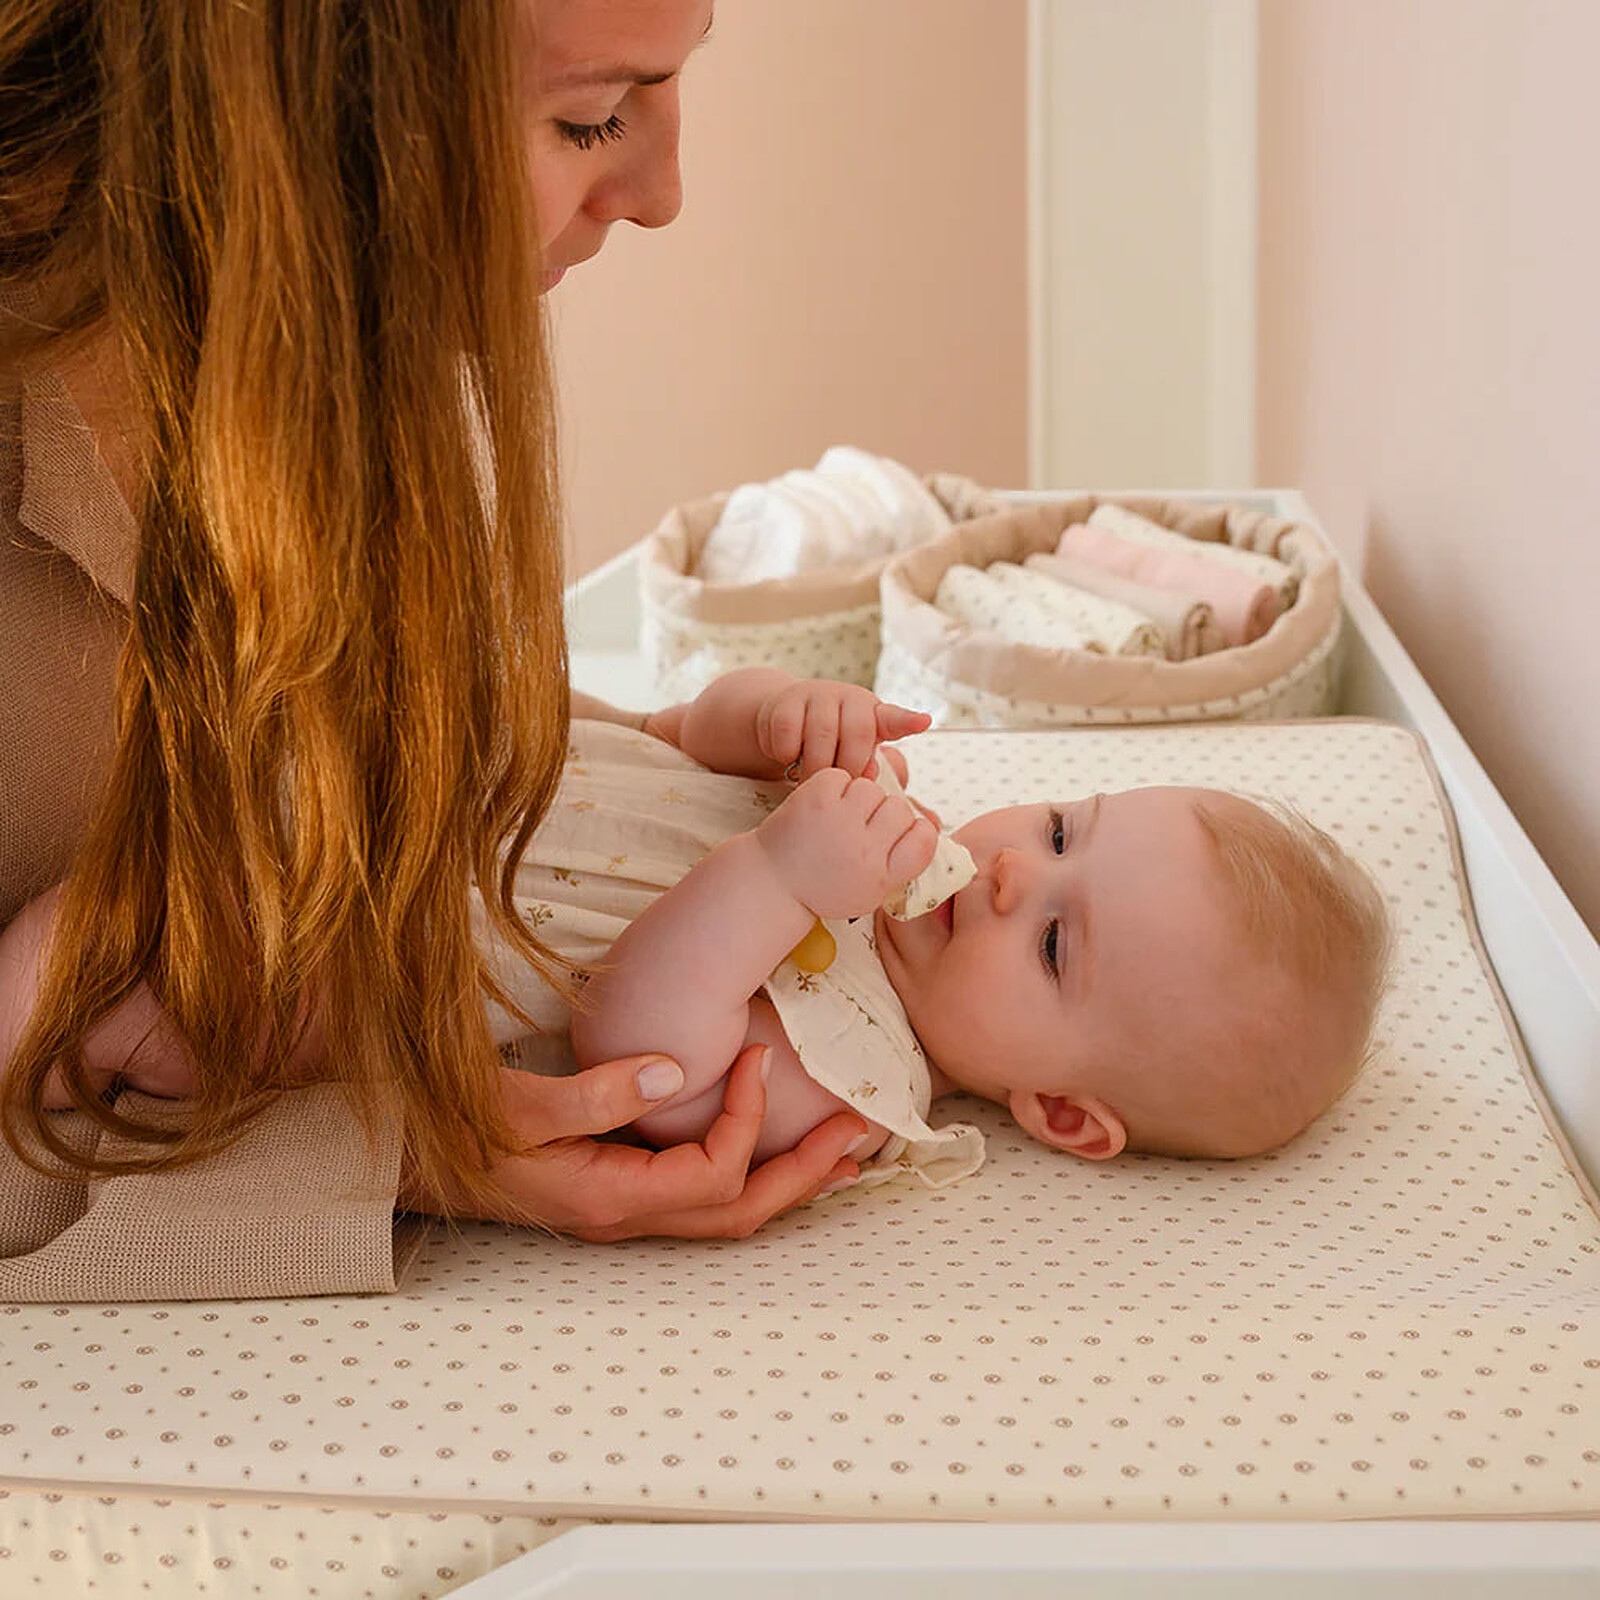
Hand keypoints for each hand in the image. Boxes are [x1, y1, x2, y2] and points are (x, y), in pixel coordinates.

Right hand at [402, 1045, 866, 1240]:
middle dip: (806, 1175)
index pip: (712, 1174)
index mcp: (609, 1197)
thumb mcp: (519, 1105)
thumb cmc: (457, 1131)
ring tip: (842, 1151)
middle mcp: (626, 1216)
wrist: (412, 1159)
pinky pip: (703, 1196)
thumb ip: (597, 1094)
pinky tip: (771, 1148)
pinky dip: (749, 1174)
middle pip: (740, 1213)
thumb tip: (675, 1071)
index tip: (759, 1056)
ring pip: (727, 1212)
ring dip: (788, 1181)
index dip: (749, 1120)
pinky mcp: (620, 1192)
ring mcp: (625, 1211)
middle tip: (864, 1133)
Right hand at [755, 679, 930, 781]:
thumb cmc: (828, 745)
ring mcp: (819, 695)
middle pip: (858, 733)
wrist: (784, 718)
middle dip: (848, 766)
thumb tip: (883, 787)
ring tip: (809, 782)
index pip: (894, 718)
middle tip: (837, 788)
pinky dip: (787, 754)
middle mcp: (850, 698)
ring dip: (815, 766)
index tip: (923, 722)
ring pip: (821, 734)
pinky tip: (789, 758)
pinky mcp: (788, 700)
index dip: (908, 721)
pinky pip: (789, 733)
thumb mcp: (854, 755)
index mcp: (873, 714)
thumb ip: (871, 771)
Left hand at [757, 769, 937, 918]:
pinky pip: (843, 777)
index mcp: (880, 875)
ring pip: (872, 789)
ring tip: (842, 817)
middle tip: (864, 827)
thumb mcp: (869, 889)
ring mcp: (838, 821)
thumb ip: (901, 861)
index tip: (903, 837)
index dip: (919, 832)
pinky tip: (826, 807)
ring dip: (860, 798)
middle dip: (885, 814)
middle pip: (899, 809)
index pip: (924, 839)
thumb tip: (930, 824)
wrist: (773, 883)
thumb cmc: (825, 886)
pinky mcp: (815, 799)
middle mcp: (862, 849)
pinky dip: (836, 787)